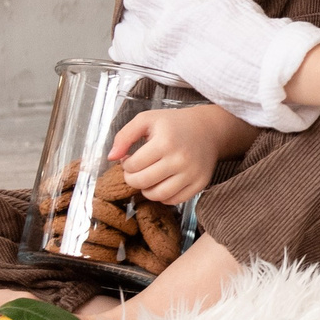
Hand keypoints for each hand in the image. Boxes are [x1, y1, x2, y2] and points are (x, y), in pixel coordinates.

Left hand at [110, 104, 243, 203]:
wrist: (208, 129)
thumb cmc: (173, 124)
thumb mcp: (147, 120)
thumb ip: (124, 136)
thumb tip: (111, 158)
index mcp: (165, 142)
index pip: (133, 165)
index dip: (125, 164)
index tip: (130, 158)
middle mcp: (180, 159)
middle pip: (143, 182)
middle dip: (132, 179)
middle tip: (134, 171)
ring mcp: (191, 173)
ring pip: (158, 195)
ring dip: (146, 190)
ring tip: (147, 178)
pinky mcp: (200, 183)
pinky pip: (174, 200)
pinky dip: (163, 196)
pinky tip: (161, 184)